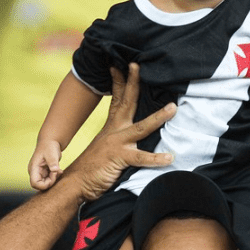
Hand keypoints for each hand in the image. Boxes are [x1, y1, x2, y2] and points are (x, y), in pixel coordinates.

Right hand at [29, 140, 62, 190]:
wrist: (50, 142)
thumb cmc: (49, 146)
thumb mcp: (52, 153)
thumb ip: (53, 162)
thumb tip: (55, 170)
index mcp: (33, 168)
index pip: (35, 184)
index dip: (45, 184)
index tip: (53, 174)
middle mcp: (35, 172)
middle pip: (40, 186)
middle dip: (51, 182)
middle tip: (56, 172)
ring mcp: (39, 173)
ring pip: (46, 184)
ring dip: (54, 179)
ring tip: (59, 170)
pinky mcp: (44, 173)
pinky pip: (49, 180)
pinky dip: (55, 177)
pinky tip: (59, 170)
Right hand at [61, 63, 176, 201]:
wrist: (76, 184)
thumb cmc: (92, 169)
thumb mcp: (107, 150)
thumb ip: (120, 141)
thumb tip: (133, 138)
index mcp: (111, 127)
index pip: (116, 100)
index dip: (118, 82)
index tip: (119, 65)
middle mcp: (114, 131)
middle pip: (127, 102)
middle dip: (133, 82)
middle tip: (138, 64)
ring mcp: (117, 143)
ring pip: (141, 127)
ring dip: (158, 117)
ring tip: (173, 108)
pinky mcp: (119, 158)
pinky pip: (140, 157)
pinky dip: (156, 158)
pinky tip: (169, 157)